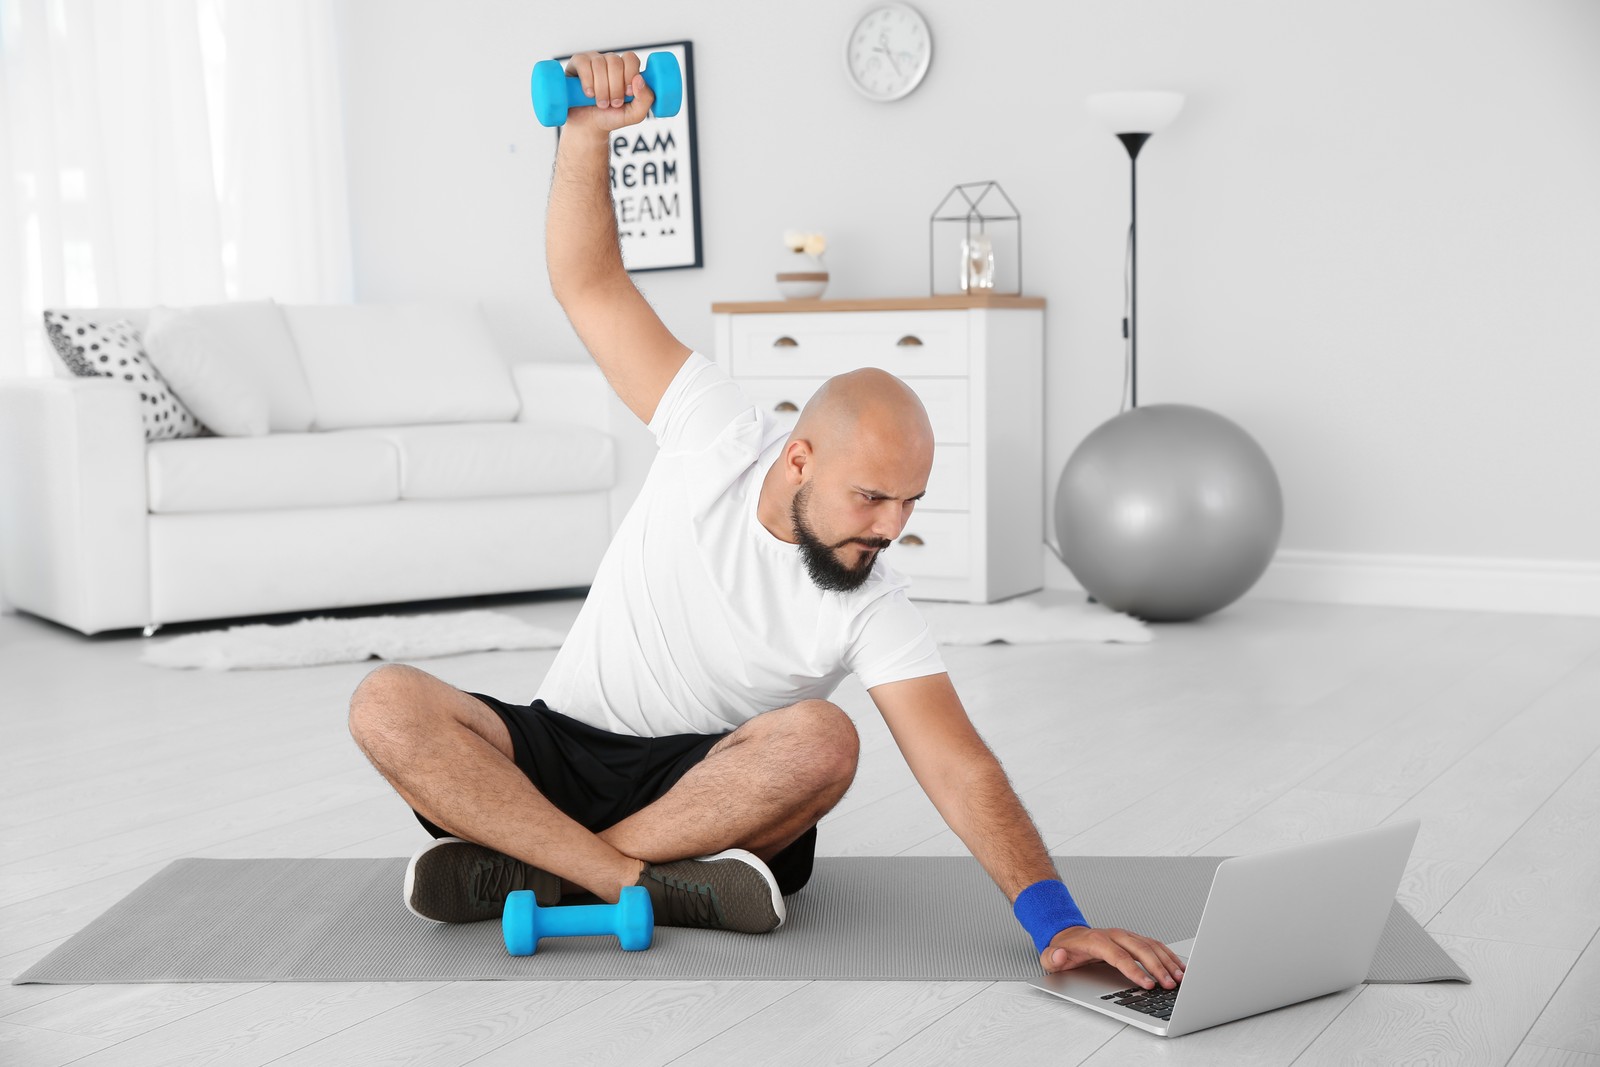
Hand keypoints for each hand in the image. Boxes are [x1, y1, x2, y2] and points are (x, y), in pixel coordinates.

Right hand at [562, 51, 653, 132]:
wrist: (589, 126)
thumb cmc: (611, 117)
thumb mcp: (634, 114)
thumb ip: (646, 99)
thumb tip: (639, 79)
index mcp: (625, 70)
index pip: (630, 59)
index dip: (630, 74)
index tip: (627, 93)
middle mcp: (610, 62)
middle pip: (615, 62)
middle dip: (615, 87)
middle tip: (613, 103)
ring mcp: (593, 60)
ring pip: (599, 64)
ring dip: (601, 88)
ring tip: (601, 103)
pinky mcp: (577, 64)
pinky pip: (583, 63)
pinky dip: (587, 81)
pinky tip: (589, 94)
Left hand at [1040, 926, 1185, 989]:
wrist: (1068, 935)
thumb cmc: (1064, 949)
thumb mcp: (1051, 956)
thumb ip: (1054, 958)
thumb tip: (1061, 955)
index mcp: (1097, 941)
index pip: (1119, 956)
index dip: (1135, 971)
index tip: (1148, 985)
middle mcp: (1114, 935)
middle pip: (1140, 949)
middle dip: (1158, 967)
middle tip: (1170, 985)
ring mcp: (1125, 935)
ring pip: (1151, 945)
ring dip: (1167, 961)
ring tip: (1180, 979)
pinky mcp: (1133, 939)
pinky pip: (1154, 945)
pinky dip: (1168, 955)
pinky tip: (1178, 967)